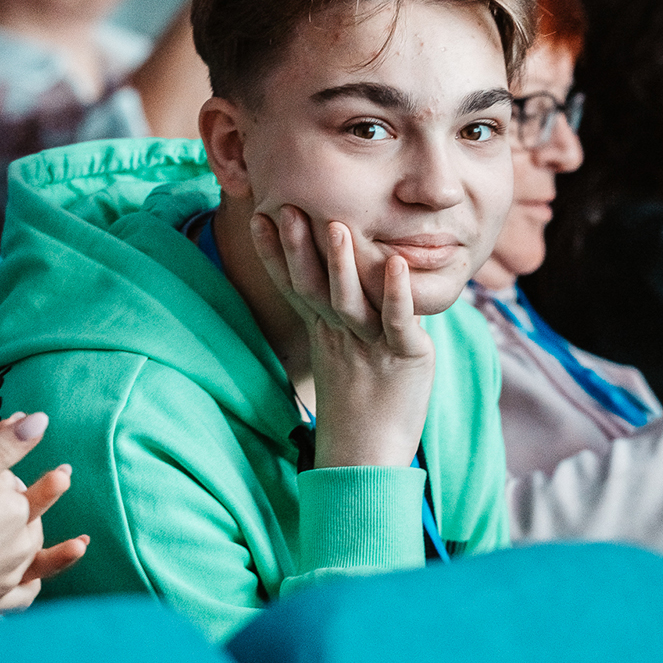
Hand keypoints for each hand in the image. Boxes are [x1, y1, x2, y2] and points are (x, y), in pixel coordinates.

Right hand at [0, 438, 88, 586]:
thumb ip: (1, 449)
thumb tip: (41, 420)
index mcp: (15, 515)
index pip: (13, 482)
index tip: (1, 436)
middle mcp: (20, 549)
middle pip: (26, 515)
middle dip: (20, 498)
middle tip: (36, 483)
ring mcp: (7, 580)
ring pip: (33, 553)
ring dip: (51, 546)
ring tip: (80, 543)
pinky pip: (21, 596)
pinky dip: (30, 587)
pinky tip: (34, 585)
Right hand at [252, 205, 434, 468]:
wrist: (371, 456)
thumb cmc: (362, 400)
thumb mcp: (342, 349)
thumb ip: (340, 310)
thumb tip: (346, 273)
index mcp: (324, 329)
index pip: (293, 284)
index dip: (275, 252)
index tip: (258, 216)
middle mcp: (341, 333)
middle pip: (314, 287)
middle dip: (298, 248)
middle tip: (285, 207)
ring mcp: (371, 345)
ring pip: (349, 301)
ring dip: (342, 264)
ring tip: (335, 227)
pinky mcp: (405, 357)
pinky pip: (397, 322)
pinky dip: (397, 294)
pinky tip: (398, 264)